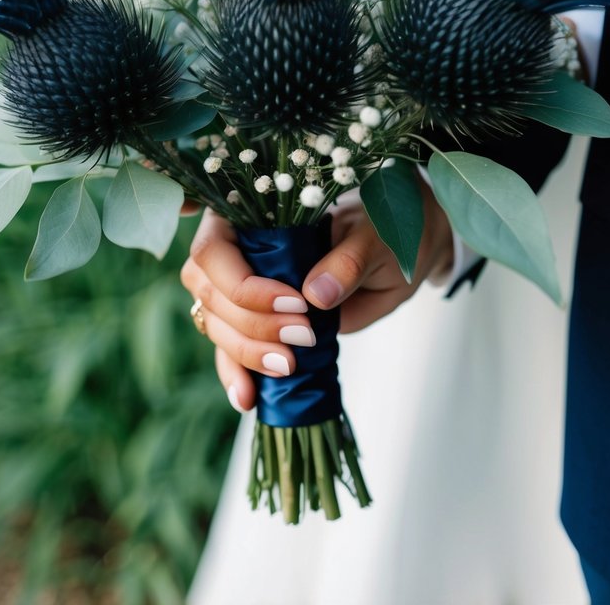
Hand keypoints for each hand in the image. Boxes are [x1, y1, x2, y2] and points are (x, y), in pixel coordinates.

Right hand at [179, 184, 453, 412]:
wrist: (399, 248)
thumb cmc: (383, 229)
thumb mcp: (375, 239)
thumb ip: (347, 261)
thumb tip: (316, 294)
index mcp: (254, 210)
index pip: (215, 247)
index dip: (243, 283)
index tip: (295, 304)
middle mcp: (237, 244)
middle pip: (210, 291)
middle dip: (250, 323)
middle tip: (303, 338)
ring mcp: (240, 283)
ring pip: (215, 322)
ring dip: (245, 351)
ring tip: (287, 366)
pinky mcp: (254, 317)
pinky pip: (229, 346)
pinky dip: (235, 372)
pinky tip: (247, 399)